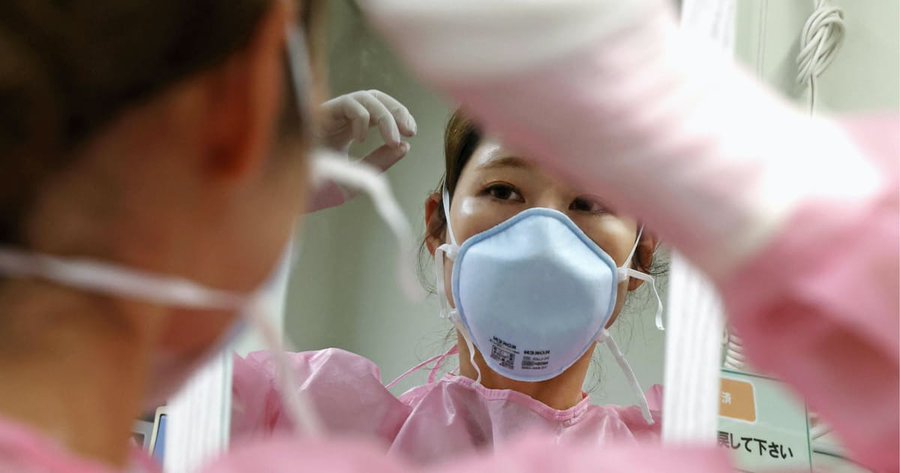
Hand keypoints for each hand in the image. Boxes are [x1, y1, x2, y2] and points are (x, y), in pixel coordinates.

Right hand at [309, 90, 416, 211]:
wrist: (294, 191)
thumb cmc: (320, 186)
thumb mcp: (358, 174)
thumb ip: (380, 160)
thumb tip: (405, 145)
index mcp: (348, 127)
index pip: (379, 107)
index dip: (398, 114)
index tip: (411, 133)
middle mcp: (339, 116)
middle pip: (375, 96)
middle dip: (396, 110)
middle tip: (410, 131)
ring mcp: (329, 113)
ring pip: (364, 97)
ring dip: (385, 116)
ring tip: (393, 140)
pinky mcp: (319, 114)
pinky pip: (349, 103)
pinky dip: (362, 118)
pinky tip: (360, 139)